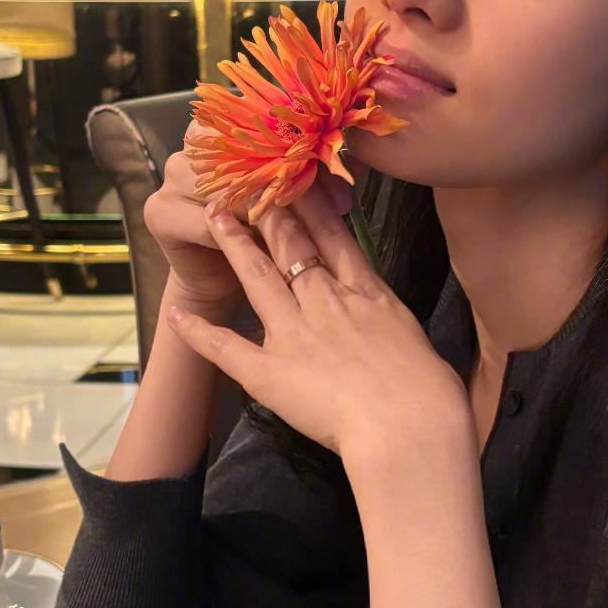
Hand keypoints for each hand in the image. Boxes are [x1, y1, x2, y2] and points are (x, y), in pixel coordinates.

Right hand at [144, 120, 354, 315]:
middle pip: (238, 147)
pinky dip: (238, 235)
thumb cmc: (267, 236)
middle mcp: (193, 148)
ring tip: (302, 229)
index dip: (297, 141)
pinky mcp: (160, 212)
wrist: (228, 285)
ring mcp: (172, 178)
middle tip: (333, 203)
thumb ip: (319, 175)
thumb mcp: (295, 200)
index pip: (257, 120)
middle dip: (286, 175)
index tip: (335, 162)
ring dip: (265, 207)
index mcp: (224, 134)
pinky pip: (203, 219)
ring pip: (224, 183)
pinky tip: (265, 248)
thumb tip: (354, 159)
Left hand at [160, 179, 470, 460]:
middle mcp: (326, 303)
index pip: (335, 239)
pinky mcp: (269, 371)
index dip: (313, 209)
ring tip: (213, 217)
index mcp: (368, 296)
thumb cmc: (431, 394)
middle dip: (269, 213)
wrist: (409, 426)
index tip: (296, 182)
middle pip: (293, 247)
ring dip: (233, 246)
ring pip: (258, 278)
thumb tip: (391, 332)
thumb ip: (393, 329)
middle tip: (246, 184)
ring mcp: (294, 333)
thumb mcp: (419, 344)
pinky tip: (176, 313)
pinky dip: (198, 330)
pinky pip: (226, 346)